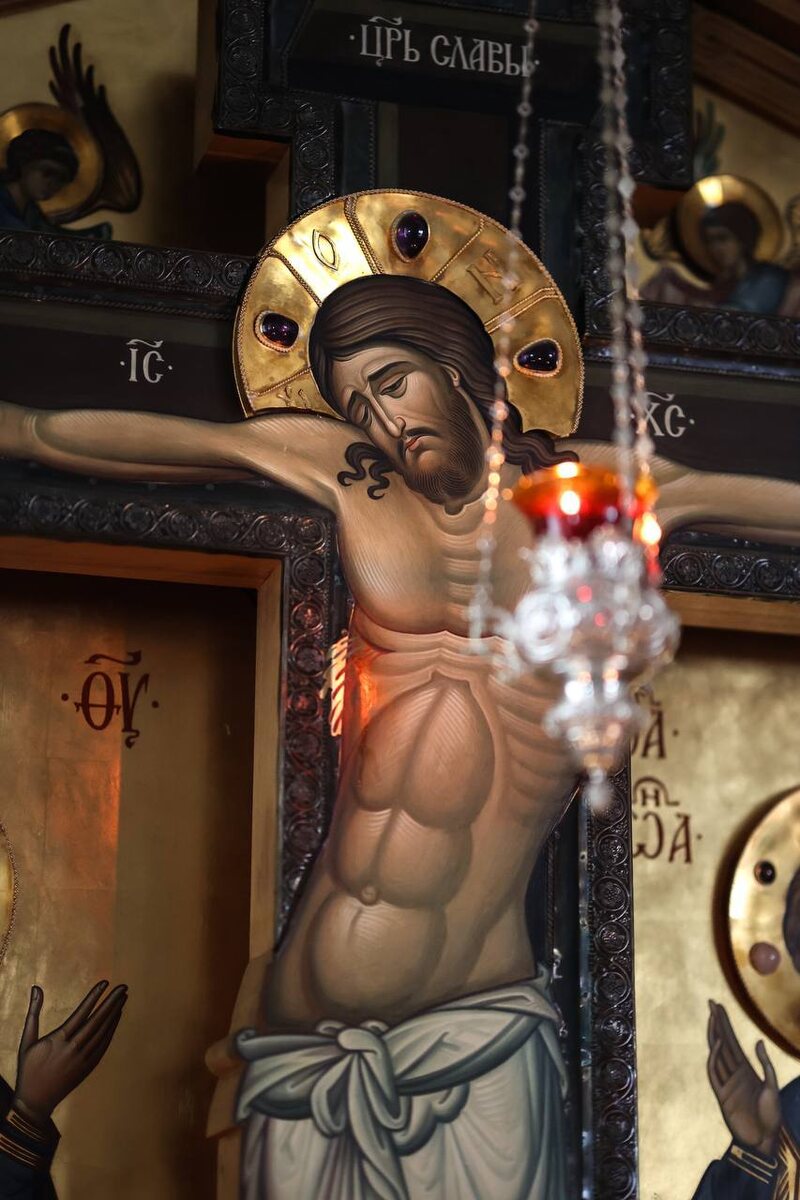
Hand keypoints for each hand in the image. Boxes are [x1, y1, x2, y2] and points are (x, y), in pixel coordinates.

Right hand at [13, 981, 127, 1123]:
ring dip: (114, 1013)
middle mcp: (73, 1048)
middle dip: (111, 1002)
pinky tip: (116, 1017)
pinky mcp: (89, 1067)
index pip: (81, 1012)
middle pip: (97, 1021)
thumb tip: (36, 987)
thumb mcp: (27, 1041)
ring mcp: (83, 1059)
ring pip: (103, 1032)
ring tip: (123, 997)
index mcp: (58, 1040)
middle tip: (124, 987)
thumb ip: (33, 1012)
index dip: (94, 996)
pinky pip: (104, 1045)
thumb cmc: (29, 1069)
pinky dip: (111, 1029)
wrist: (35, 1102)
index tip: (105, 982)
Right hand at [706, 999, 780, 1157]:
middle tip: (711, 1003)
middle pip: (722, 1042)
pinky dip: (715, 1058)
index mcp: (745, 1069)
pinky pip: (715, 1073)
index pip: (732, 1041)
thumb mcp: (772, 1087)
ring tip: (713, 1017)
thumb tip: (757, 1041)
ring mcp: (727, 1083)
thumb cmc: (771, 1116)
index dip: (725, 1023)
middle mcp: (734, 1072)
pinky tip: (718, 1044)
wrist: (765, 1141)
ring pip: (717, 1054)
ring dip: (715, 1035)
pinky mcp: (722, 1095)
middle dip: (717, 1023)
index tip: (718, 1007)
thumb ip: (765, 1064)